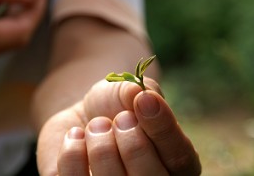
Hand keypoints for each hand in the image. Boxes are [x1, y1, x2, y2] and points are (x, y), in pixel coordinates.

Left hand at [37, 78, 200, 174]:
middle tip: (119, 119)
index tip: (144, 100)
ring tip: (96, 125)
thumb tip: (139, 93)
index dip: (162, 128)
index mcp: (176, 163)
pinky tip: (76, 136)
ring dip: (102, 146)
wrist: (84, 117)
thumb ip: (140, 89)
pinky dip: (73, 153)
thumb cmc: (116, 105)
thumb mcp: (131, 90)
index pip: (180, 158)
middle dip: (132, 142)